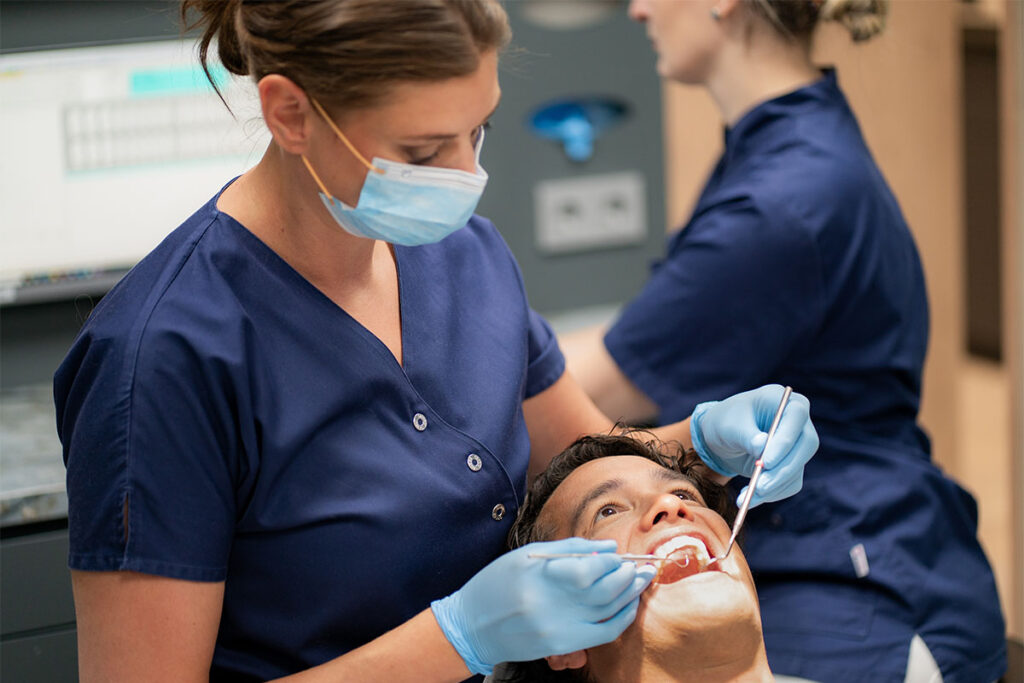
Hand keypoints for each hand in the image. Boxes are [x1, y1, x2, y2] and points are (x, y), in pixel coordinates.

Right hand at [430, 537, 653, 674]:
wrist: (471, 626)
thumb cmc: (496, 584)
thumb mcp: (525, 556)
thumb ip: (569, 550)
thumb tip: (608, 548)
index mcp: (539, 577)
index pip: (590, 570)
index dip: (612, 562)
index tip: (620, 554)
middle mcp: (550, 605)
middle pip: (605, 591)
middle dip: (628, 576)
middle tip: (640, 565)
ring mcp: (558, 629)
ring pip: (608, 611)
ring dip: (630, 594)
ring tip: (641, 579)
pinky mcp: (561, 646)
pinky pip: (603, 634)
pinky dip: (622, 618)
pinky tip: (630, 605)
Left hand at [690, 384, 817, 506]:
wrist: (724, 436)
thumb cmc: (726, 421)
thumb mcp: (729, 425)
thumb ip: (745, 435)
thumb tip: (762, 446)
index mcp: (782, 399)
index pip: (796, 416)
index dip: (785, 440)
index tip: (766, 462)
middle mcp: (797, 421)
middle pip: (806, 446)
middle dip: (782, 470)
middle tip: (760, 487)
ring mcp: (799, 444)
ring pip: (798, 468)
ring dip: (774, 487)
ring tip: (746, 498)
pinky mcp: (794, 464)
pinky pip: (791, 482)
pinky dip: (772, 493)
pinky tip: (751, 498)